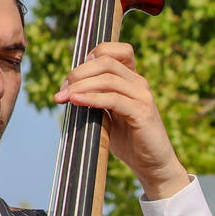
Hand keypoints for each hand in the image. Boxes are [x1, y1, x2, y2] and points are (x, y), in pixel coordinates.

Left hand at [55, 41, 191, 200]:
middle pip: (105, 61)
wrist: (152, 165)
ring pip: (107, 78)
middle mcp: (139, 83)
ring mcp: (143, 96)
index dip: (92, 55)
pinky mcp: (142, 112)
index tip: (74, 76)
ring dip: (80, 86)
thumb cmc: (129, 141)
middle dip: (78, 73)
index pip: (115, 50)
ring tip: (64, 98)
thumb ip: (96, 98)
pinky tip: (77, 102)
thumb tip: (68, 89)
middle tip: (62, 90)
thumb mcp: (109, 114)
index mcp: (132, 80)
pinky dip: (91, 98)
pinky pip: (113, 99)